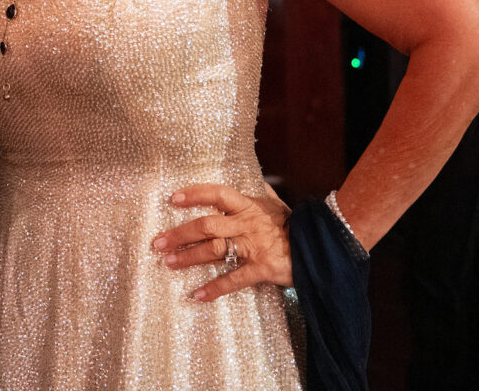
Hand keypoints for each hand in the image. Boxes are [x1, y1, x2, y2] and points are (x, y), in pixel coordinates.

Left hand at [151, 184, 292, 302]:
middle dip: (180, 233)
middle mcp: (247, 224)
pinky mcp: (261, 268)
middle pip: (207, 225)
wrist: (320, 248)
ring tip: (168, 262)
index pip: (217, 194)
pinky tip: (198, 295)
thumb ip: (263, 195)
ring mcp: (253, 246)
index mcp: (248, 206)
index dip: (195, 194)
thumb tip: (259, 183)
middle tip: (157, 241)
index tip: (173, 198)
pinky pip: (234, 280)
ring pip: (215, 250)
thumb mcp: (277, 206)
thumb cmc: (295, 226)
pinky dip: (215, 288)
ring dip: (189, 257)